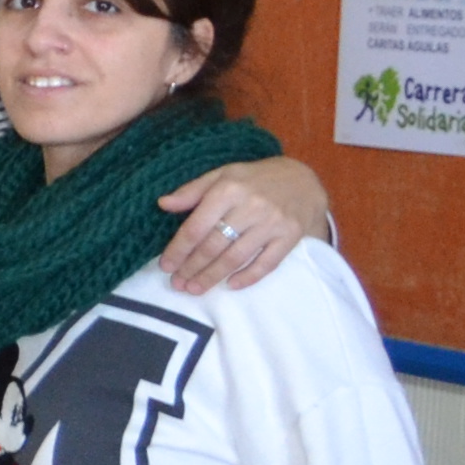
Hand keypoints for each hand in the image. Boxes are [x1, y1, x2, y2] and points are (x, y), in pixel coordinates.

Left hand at [155, 156, 330, 293]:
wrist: (302, 180)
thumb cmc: (253, 180)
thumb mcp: (222, 175)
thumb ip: (192, 191)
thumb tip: (163, 204)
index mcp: (229, 189)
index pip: (197, 226)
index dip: (179, 249)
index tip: (166, 266)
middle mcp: (251, 206)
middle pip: (214, 245)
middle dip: (192, 267)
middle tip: (178, 283)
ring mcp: (272, 222)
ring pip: (236, 257)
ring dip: (213, 276)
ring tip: (195, 288)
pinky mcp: (290, 235)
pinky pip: (267, 263)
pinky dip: (248, 277)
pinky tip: (230, 285)